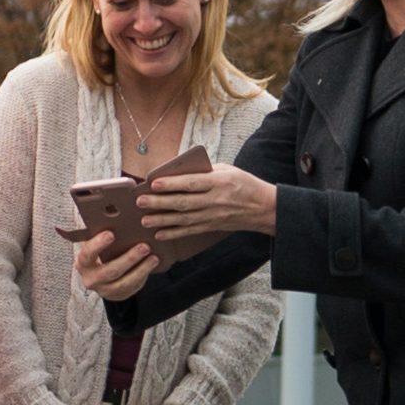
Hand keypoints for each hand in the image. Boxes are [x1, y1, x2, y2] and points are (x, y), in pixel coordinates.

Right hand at [73, 228, 160, 301]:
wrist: (99, 280)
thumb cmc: (98, 256)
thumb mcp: (94, 248)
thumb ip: (99, 237)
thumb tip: (112, 213)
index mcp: (83, 263)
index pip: (87, 254)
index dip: (98, 245)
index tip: (111, 233)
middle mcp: (91, 279)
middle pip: (111, 271)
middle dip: (129, 259)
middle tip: (144, 246)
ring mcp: (105, 290)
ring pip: (125, 282)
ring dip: (141, 269)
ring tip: (154, 257)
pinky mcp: (118, 296)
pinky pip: (133, 287)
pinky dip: (144, 275)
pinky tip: (153, 265)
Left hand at [135, 162, 277, 253]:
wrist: (264, 208)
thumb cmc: (243, 183)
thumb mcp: (227, 170)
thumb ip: (204, 170)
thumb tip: (177, 171)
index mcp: (218, 182)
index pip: (191, 183)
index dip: (172, 184)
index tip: (153, 183)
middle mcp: (215, 200)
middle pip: (183, 202)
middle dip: (160, 203)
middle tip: (141, 202)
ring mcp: (213, 216)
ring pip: (184, 219)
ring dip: (162, 220)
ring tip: (144, 220)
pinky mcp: (212, 227)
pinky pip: (190, 231)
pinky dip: (174, 233)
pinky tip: (160, 234)